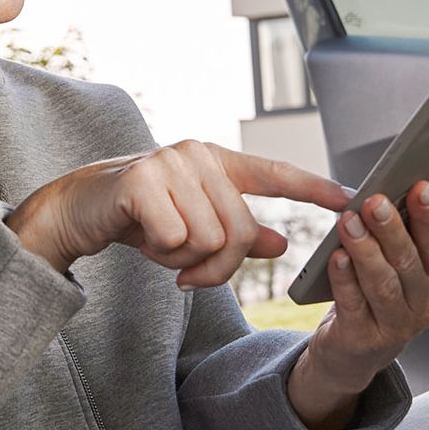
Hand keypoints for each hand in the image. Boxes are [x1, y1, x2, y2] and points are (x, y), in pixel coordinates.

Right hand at [6, 140, 351, 287]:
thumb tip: (281, 243)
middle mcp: (198, 155)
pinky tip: (142, 239)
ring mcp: (170, 163)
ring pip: (211, 239)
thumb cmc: (140, 218)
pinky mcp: (142, 181)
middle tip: (187, 275)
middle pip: (241, 230)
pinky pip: (178, 238)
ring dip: (184, 261)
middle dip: (217, 267)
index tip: (349, 200)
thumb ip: (238, 234)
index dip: (314, 188)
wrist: (79, 211)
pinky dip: (160, 253)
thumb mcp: (193, 227)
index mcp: (217, 162)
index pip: (274, 173)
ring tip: (160, 247)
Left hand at [287, 179, 428, 429]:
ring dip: (365, 249)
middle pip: (409, 262)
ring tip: (349, 221)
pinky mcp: (362, 338)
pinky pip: (353, 303)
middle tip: (374, 201)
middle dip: (391, 228)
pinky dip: (344, 278)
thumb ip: (428, 232)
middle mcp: (423, 305)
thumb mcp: (410, 267)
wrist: (353, 353)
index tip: (420, 186)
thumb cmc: (381, 300)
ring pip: (382, 283)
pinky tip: (336, 256)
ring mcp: (395, 326)